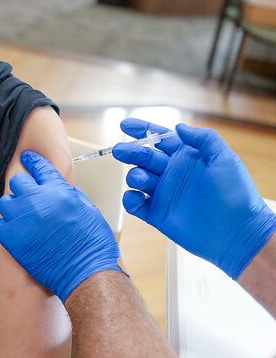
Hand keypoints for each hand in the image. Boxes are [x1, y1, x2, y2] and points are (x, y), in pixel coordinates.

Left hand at [0, 151, 121, 301]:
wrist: (86, 273)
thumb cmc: (93, 245)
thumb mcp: (88, 209)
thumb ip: (69, 195)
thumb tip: (57, 189)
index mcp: (59, 190)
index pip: (40, 167)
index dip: (32, 162)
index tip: (27, 159)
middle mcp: (38, 200)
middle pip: (18, 181)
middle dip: (23, 187)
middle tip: (27, 197)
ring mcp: (23, 219)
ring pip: (6, 202)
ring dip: (13, 207)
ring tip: (22, 217)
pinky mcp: (12, 238)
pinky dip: (6, 227)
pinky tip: (16, 232)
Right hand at [112, 118, 275, 278]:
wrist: (237, 232)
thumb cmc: (236, 195)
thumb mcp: (225, 159)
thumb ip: (203, 138)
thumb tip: (179, 127)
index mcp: (186, 158)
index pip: (160, 139)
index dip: (142, 130)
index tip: (125, 125)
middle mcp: (172, 174)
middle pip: (143, 157)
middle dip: (130, 152)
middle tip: (120, 150)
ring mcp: (164, 194)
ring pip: (137, 178)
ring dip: (134, 176)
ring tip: (142, 179)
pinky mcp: (157, 214)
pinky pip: (135, 204)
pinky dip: (130, 200)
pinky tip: (136, 198)